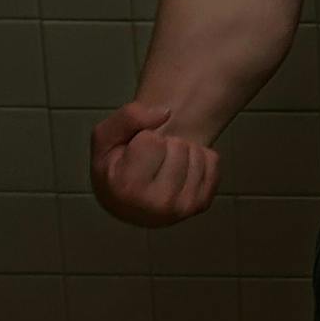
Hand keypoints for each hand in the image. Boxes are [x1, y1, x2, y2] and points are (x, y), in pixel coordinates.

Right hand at [90, 102, 221, 228]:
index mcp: (128, 189)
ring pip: (196, 152)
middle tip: (151, 162)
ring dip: (183, 153)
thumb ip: (129, 116)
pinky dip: (199, 161)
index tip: (133, 154)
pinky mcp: (202, 204)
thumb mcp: (106, 136)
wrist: (130, 201)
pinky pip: (213, 162)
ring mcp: (183, 207)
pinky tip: (180, 174)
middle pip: (178, 145)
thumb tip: (166, 113)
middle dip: (165, 145)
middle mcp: (157, 204)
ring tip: (164, 168)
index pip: (152, 140)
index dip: (143, 139)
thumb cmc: (116, 166)